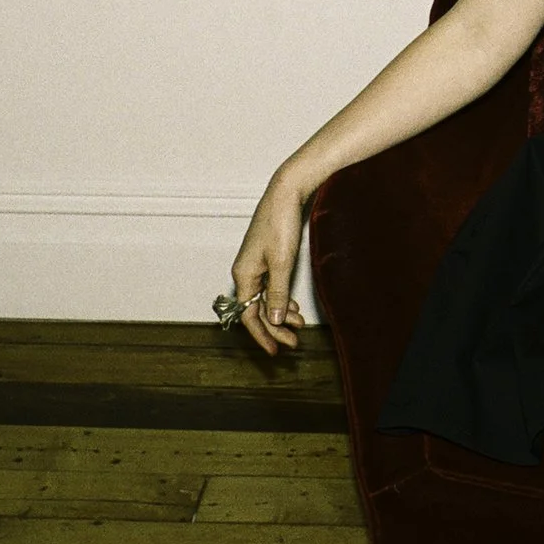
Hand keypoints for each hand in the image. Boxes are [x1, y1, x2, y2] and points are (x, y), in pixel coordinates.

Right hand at [226, 174, 310, 355]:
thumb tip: (274, 320)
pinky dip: (283, 299)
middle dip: (275, 328)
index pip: (249, 315)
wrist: (286, 193)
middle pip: (257, 309)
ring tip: (299, 326)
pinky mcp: (267, 258)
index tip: (277, 350)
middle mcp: (246, 272)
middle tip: (294, 342)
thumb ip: (278, 293)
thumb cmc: (280, 224)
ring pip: (266, 299)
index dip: (263, 335)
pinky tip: (294, 308)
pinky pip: (271, 287)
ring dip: (281, 314)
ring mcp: (256, 265)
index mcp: (244, 275)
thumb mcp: (281, 263)